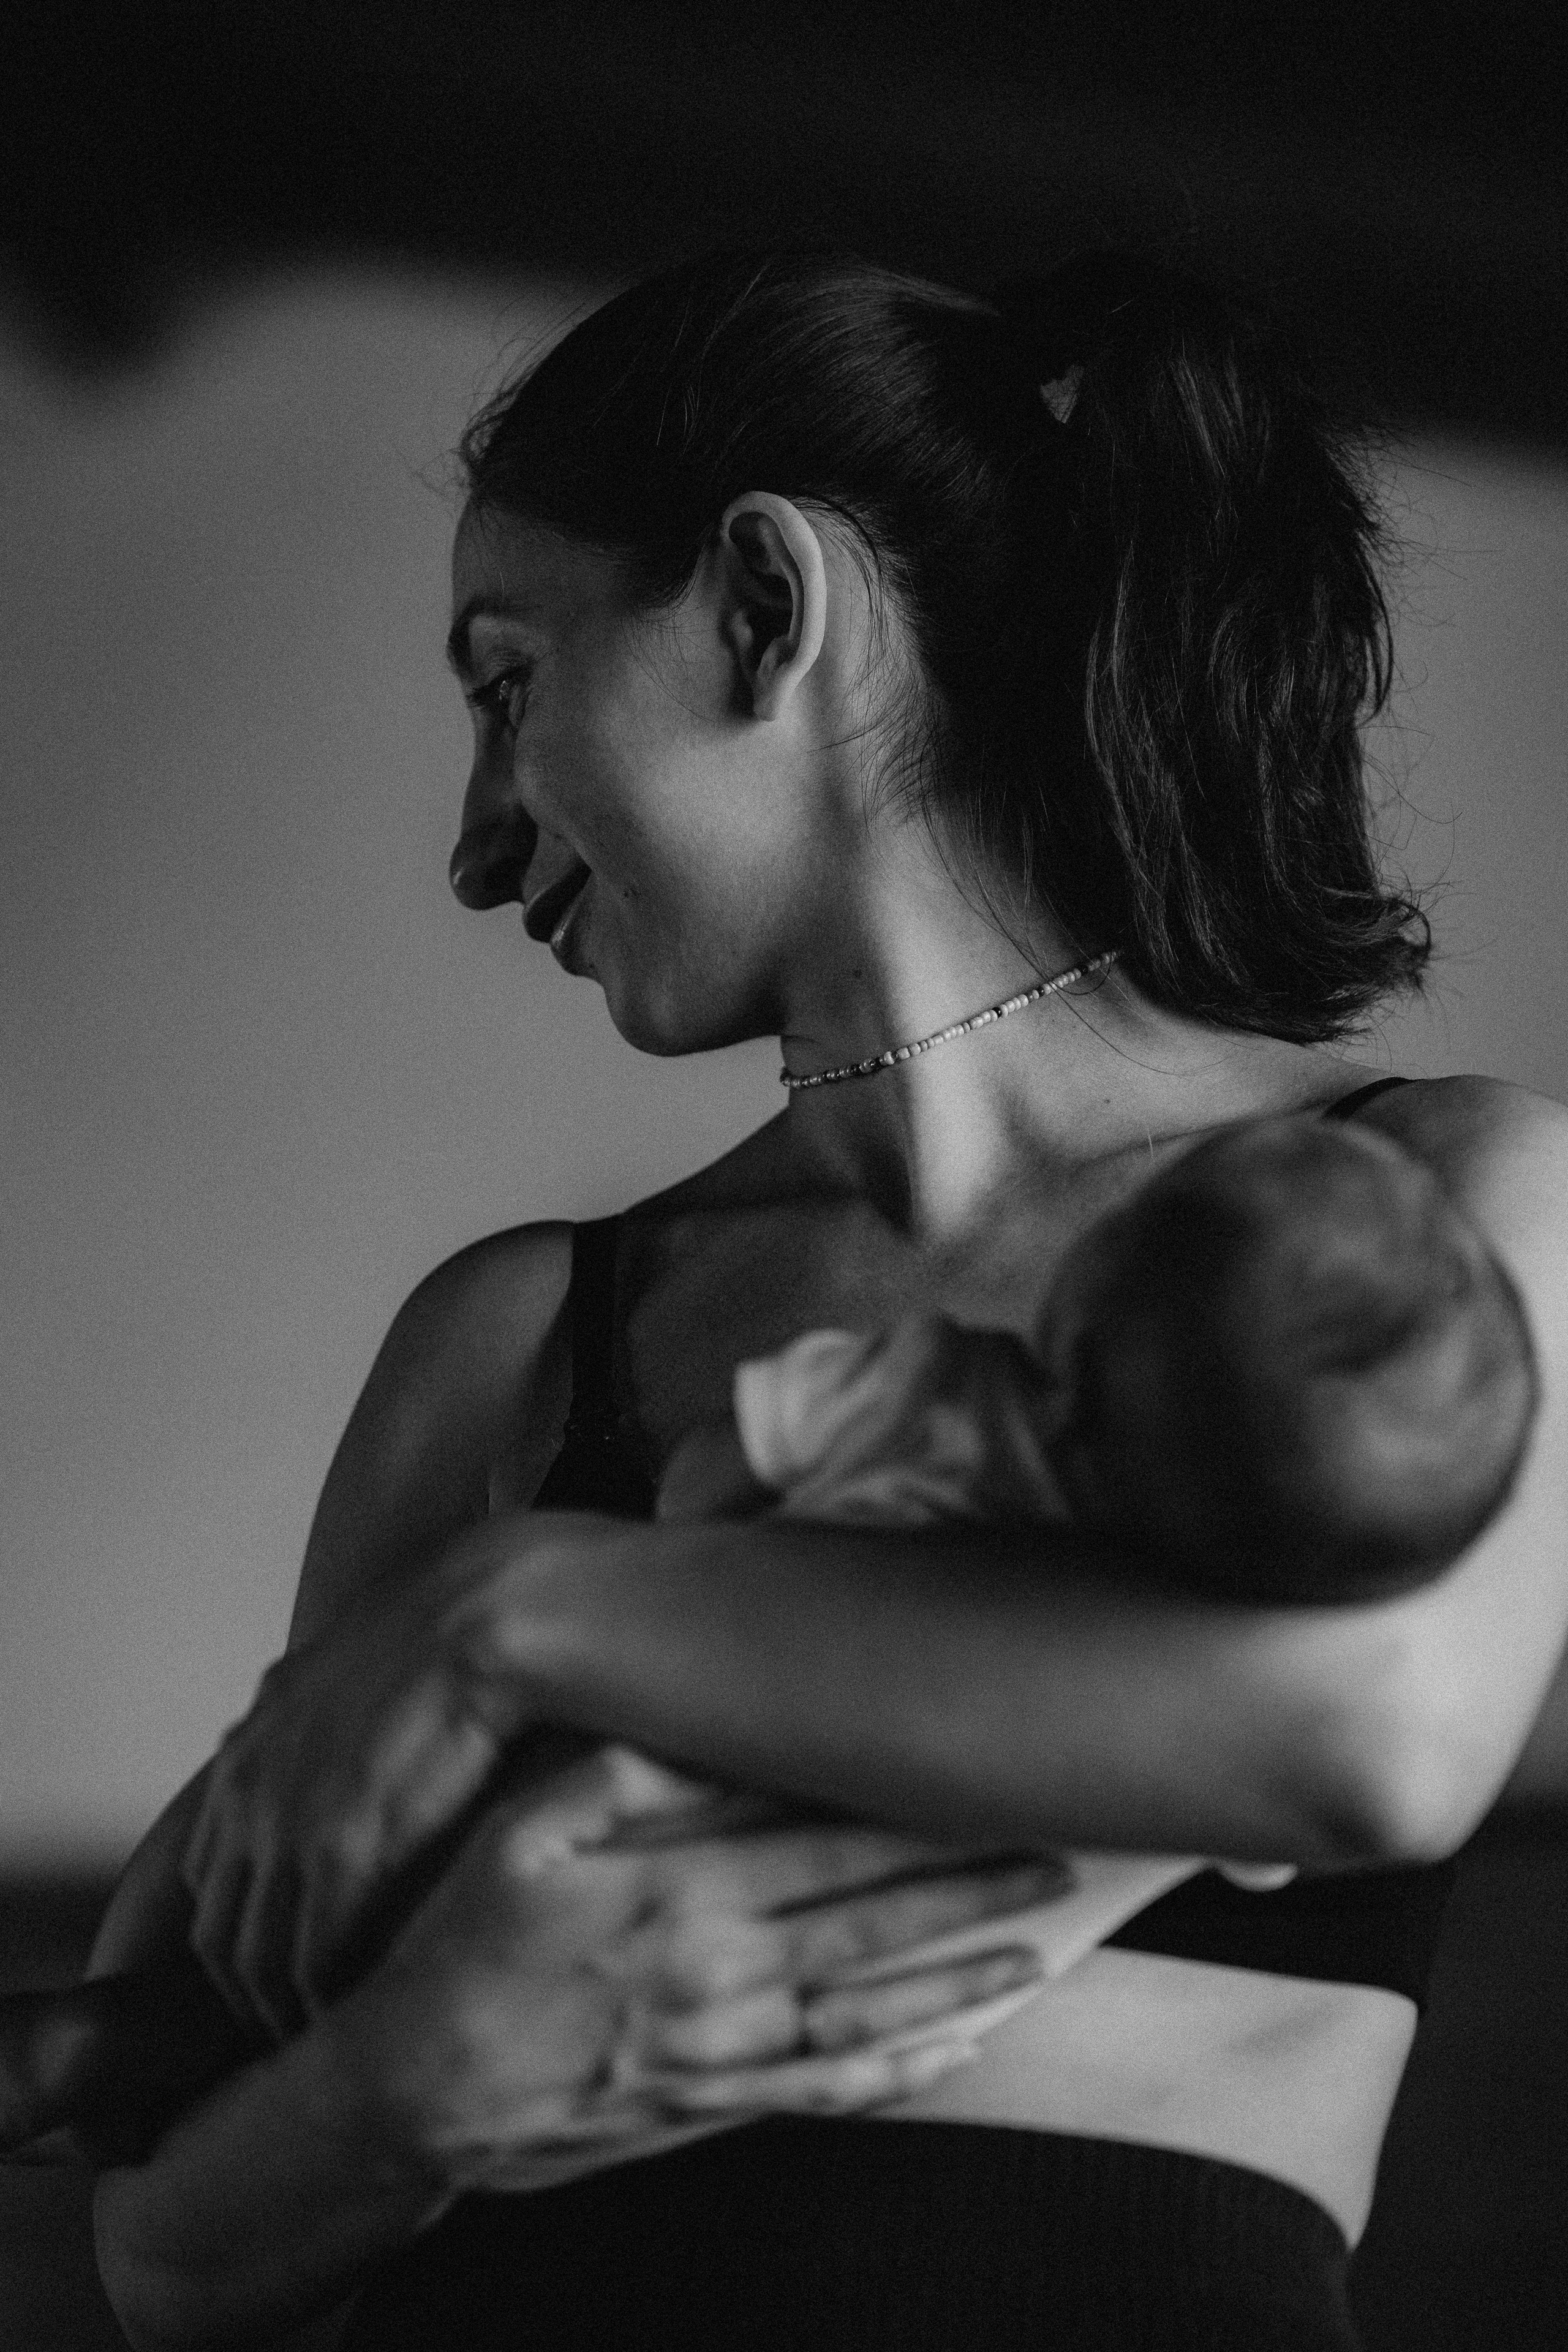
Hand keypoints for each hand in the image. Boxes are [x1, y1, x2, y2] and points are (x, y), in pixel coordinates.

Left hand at [182, 1516, 599, 2037]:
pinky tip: (359, 2023)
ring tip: (331, 2044)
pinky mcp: (341, 1857)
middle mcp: (249, 1792)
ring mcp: (287, 1828)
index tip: (280, 1964)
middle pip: (220, 1928)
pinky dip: (324, 2007)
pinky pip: (309, 1964)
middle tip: (296, 2027)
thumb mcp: (361, 1669)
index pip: (211, 1873)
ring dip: (282, 2013)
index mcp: (252, 1748)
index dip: (243, 1929)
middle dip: (250, 1988)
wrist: (490, 1613)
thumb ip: (332, 1719)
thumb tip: (352, 1750)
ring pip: (254, 1960)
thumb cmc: (451, 1633)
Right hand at [335, 1742, 1057, 2192]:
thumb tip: (696, 1721)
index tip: (990, 1777)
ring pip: (872, 2006)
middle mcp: (721, 1967)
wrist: (414, 2089)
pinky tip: (956, 2053)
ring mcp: (724, 2047)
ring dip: (963, 1977)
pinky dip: (900, 2072)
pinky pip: (828, 2090)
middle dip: (973, 1884)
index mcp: (682, 1886)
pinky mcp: (713, 2104)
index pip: (828, 1833)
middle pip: (874, 1917)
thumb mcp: (515, 1832)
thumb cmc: (461, 1944)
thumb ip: (615, 1776)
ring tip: (1042, 1950)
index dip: (918, 1807)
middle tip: (1061, 1854)